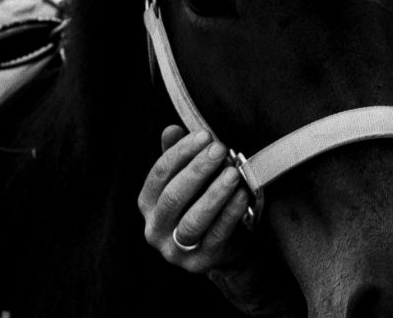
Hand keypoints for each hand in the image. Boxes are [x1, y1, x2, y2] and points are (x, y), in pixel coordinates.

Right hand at [138, 126, 298, 314]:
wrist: (225, 247)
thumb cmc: (203, 203)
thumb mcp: (190, 180)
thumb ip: (179, 156)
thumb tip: (171, 129)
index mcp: (149, 204)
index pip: (159, 175)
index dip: (181, 153)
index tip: (204, 135)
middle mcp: (156, 228)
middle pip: (173, 197)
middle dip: (197, 170)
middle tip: (220, 149)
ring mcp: (175, 250)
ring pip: (192, 220)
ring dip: (214, 194)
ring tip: (232, 173)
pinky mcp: (200, 262)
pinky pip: (216, 236)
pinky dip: (230, 213)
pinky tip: (243, 195)